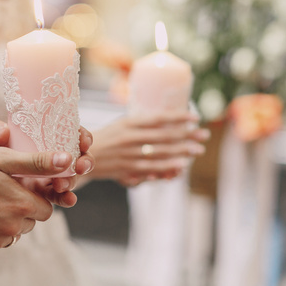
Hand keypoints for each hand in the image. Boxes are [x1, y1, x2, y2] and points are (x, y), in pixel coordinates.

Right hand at [0, 122, 93, 253]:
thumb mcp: (1, 159)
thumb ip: (36, 162)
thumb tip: (67, 161)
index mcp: (23, 205)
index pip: (47, 206)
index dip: (35, 194)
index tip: (20, 185)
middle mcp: (13, 227)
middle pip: (32, 220)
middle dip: (23, 206)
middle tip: (1, 190)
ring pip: (15, 231)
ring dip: (8, 219)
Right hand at [88, 110, 208, 186]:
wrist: (81, 156)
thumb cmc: (106, 138)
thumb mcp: (121, 125)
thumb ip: (142, 124)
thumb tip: (169, 120)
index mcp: (129, 123)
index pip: (158, 118)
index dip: (178, 117)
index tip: (195, 116)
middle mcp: (129, 138)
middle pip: (163, 136)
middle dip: (186, 136)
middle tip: (203, 135)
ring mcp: (128, 155)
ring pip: (160, 153)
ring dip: (181, 152)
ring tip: (197, 150)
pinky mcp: (127, 169)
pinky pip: (151, 169)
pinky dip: (167, 168)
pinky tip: (180, 167)